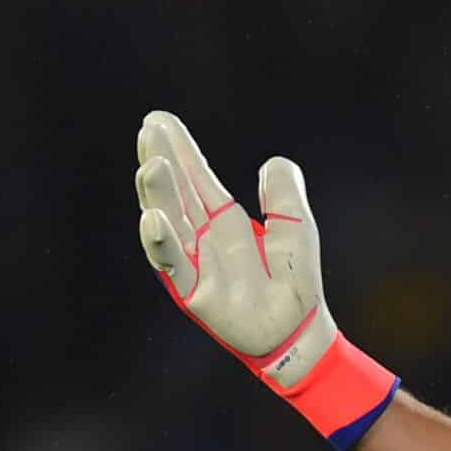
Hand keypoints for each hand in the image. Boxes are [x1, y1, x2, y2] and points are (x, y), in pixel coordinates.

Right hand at [133, 110, 396, 445]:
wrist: (299, 330)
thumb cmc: (294, 281)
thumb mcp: (297, 228)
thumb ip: (286, 196)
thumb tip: (274, 161)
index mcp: (224, 218)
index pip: (197, 177)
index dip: (179, 149)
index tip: (159, 120)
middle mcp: (202, 236)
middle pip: (175, 192)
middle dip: (162, 160)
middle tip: (151, 130)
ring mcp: (193, 261)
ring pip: (168, 221)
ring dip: (158, 194)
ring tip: (153, 165)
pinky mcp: (192, 290)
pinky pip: (172, 263)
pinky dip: (161, 242)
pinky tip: (153, 218)